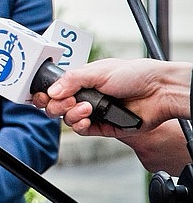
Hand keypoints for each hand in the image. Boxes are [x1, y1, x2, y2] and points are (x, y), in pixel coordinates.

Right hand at [32, 58, 190, 133]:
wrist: (159, 92)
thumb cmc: (135, 75)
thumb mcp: (98, 71)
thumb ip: (72, 80)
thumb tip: (51, 91)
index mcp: (82, 81)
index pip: (55, 90)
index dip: (46, 94)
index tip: (44, 95)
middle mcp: (85, 97)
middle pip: (56, 106)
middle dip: (57, 105)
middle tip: (68, 101)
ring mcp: (93, 113)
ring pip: (67, 119)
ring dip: (72, 114)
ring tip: (87, 108)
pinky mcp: (102, 127)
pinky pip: (81, 131)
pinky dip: (80, 125)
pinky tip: (88, 119)